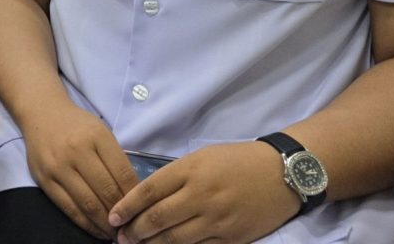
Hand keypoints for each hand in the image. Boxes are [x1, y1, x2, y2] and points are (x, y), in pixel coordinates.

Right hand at [20, 103, 137, 238]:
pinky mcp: (44, 180)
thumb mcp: (101, 132)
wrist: (41, 113)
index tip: (142, 212)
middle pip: (107, 191)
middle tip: (132, 228)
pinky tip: (97, 230)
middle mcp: (77, 151)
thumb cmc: (77, 125)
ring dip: (105, 224)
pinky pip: (68, 208)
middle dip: (122, 214)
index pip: (123, 174)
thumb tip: (132, 196)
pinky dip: (86, 224)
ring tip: (116, 234)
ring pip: (88, 204)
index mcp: (97, 137)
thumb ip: (116, 160)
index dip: (135, 198)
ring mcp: (59, 166)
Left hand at [110, 141, 299, 243]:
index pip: (149, 191)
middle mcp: (201, 195)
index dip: (127, 207)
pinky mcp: (232, 238)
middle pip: (158, 218)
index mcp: (190, 170)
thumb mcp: (202, 157)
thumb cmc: (237, 161)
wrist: (281, 173)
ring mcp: (217, 219)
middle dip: (134, 231)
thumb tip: (147, 196)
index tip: (113, 217)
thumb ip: (175, 175)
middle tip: (120, 237)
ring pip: (175, 239)